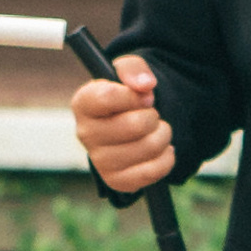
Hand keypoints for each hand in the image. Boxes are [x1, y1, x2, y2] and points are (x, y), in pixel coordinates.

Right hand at [72, 51, 175, 195]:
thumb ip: (134, 69)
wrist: (131, 122)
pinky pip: (153, 171)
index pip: (109, 97)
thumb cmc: (127, 95)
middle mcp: (85, 134)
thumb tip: (145, 86)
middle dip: (153, 116)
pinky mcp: (116, 181)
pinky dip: (166, 158)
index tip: (143, 96)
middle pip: (135, 125)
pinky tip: (160, 149)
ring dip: (163, 135)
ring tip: (156, 130)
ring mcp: (99, 161)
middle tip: (150, 115)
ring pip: (148, 147)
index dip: (135, 96)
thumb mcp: (128, 72)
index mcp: (83, 104)